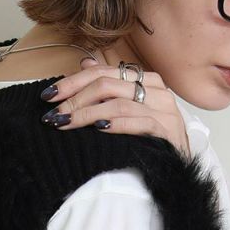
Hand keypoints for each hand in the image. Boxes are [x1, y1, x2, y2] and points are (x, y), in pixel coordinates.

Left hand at [40, 58, 191, 160]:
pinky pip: (138, 122)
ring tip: (65, 124)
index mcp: (146, 80)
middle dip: (75, 99)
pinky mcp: (168, 130)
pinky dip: (115, 124)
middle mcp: (156, 90)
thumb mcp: (130, 109)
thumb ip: (110, 85)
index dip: (73, 81)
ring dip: (86, 113)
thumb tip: (85, 63)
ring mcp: (164, 109)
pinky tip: (97, 129)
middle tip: (54, 114)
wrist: (180, 166)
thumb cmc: (152, 137)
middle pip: (107, 84)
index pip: (103, 72)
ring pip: (117, 103)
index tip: (49, 95)